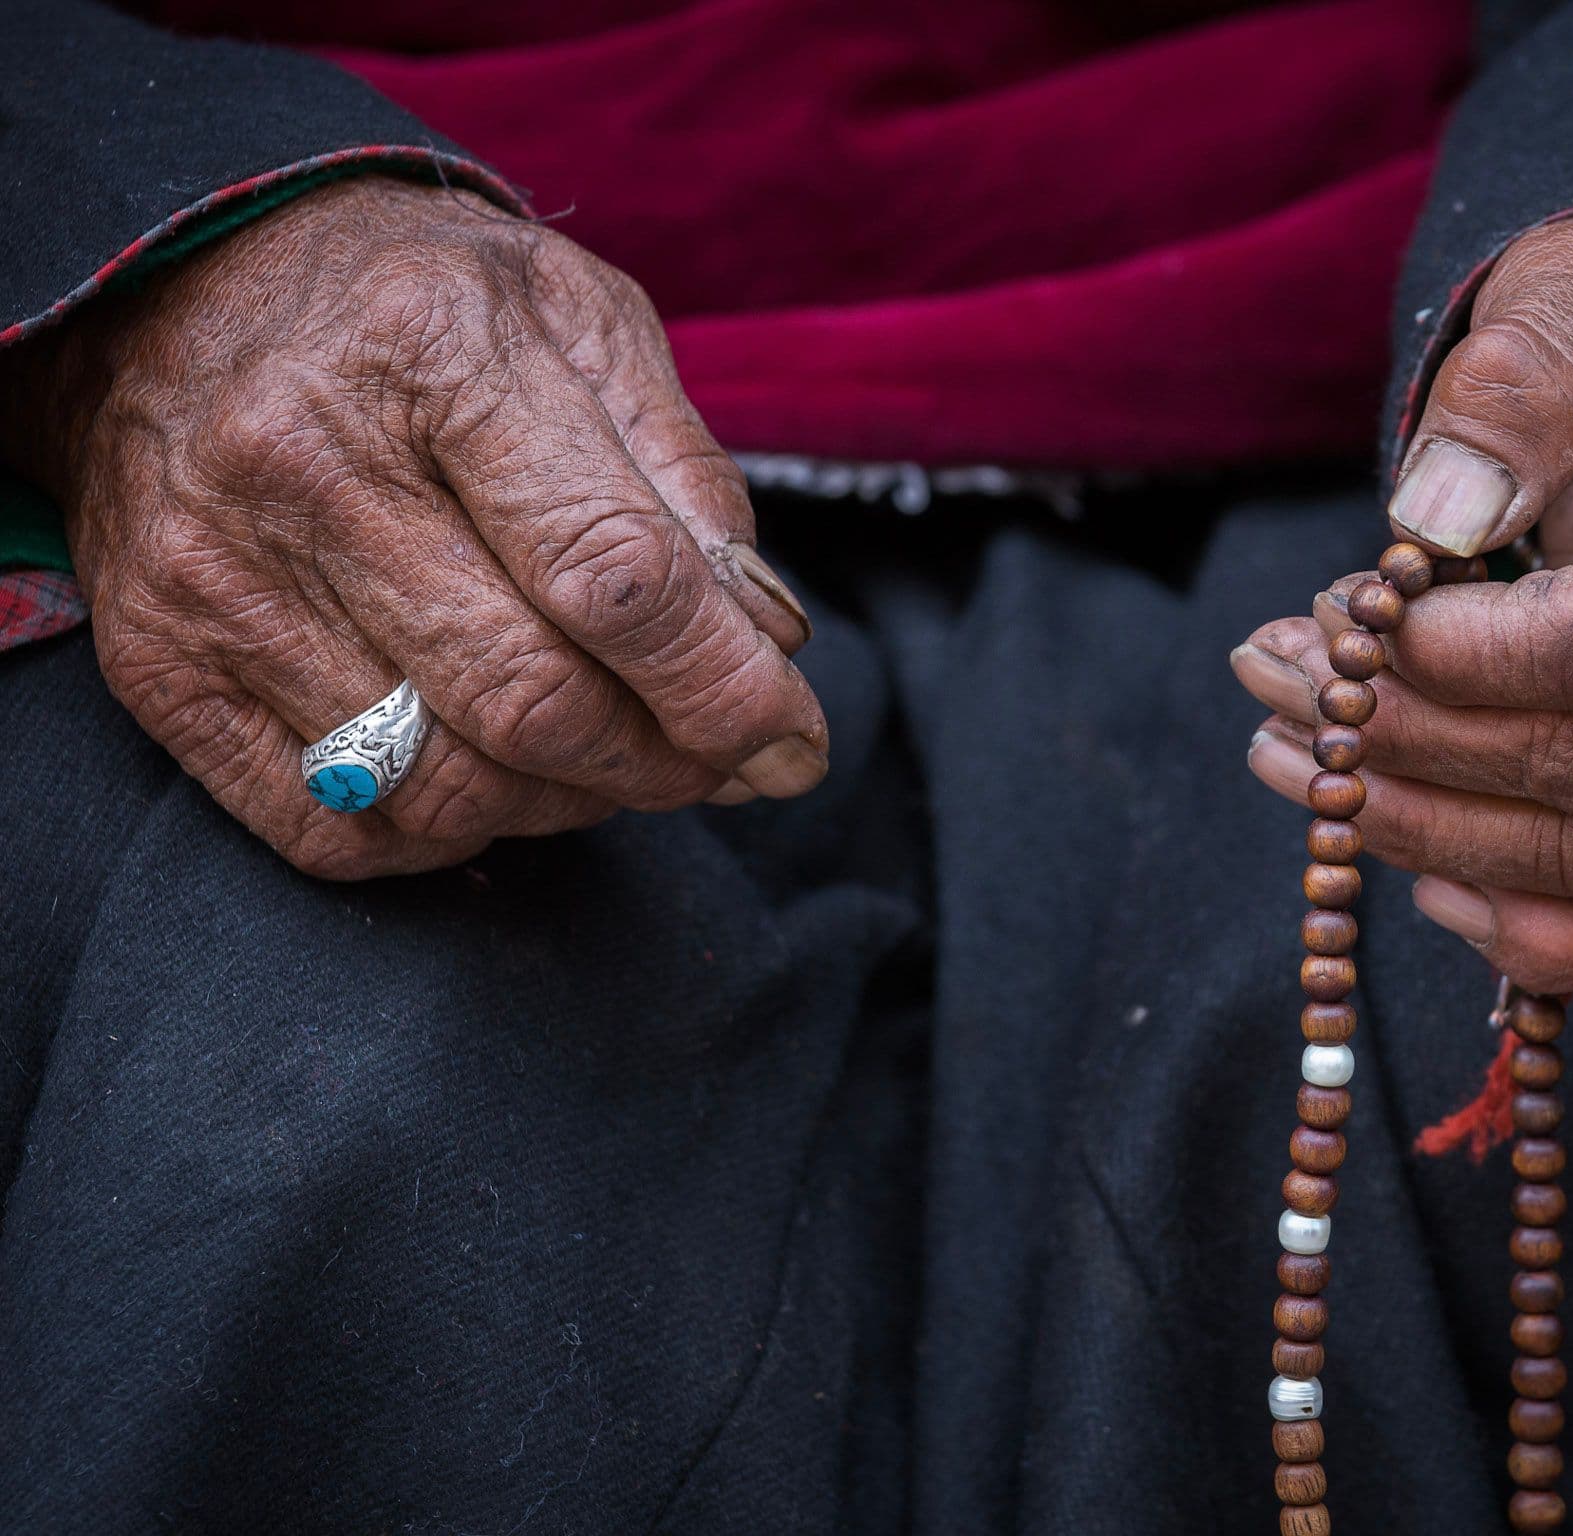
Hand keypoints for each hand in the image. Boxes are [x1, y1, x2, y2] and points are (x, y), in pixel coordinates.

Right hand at [0, 176, 824, 878]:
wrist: (184, 283)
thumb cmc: (429, 308)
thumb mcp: (585, 326)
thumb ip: (688, 483)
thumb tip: (768, 653)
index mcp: (437, 349)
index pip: (617, 576)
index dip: (726, 688)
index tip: (793, 740)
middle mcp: (306, 462)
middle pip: (536, 700)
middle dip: (663, 762)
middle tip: (713, 757)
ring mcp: (215, 574)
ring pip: (446, 783)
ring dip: (569, 803)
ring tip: (611, 754)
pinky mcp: (160, 664)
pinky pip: (340, 828)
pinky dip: (451, 833)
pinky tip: (496, 774)